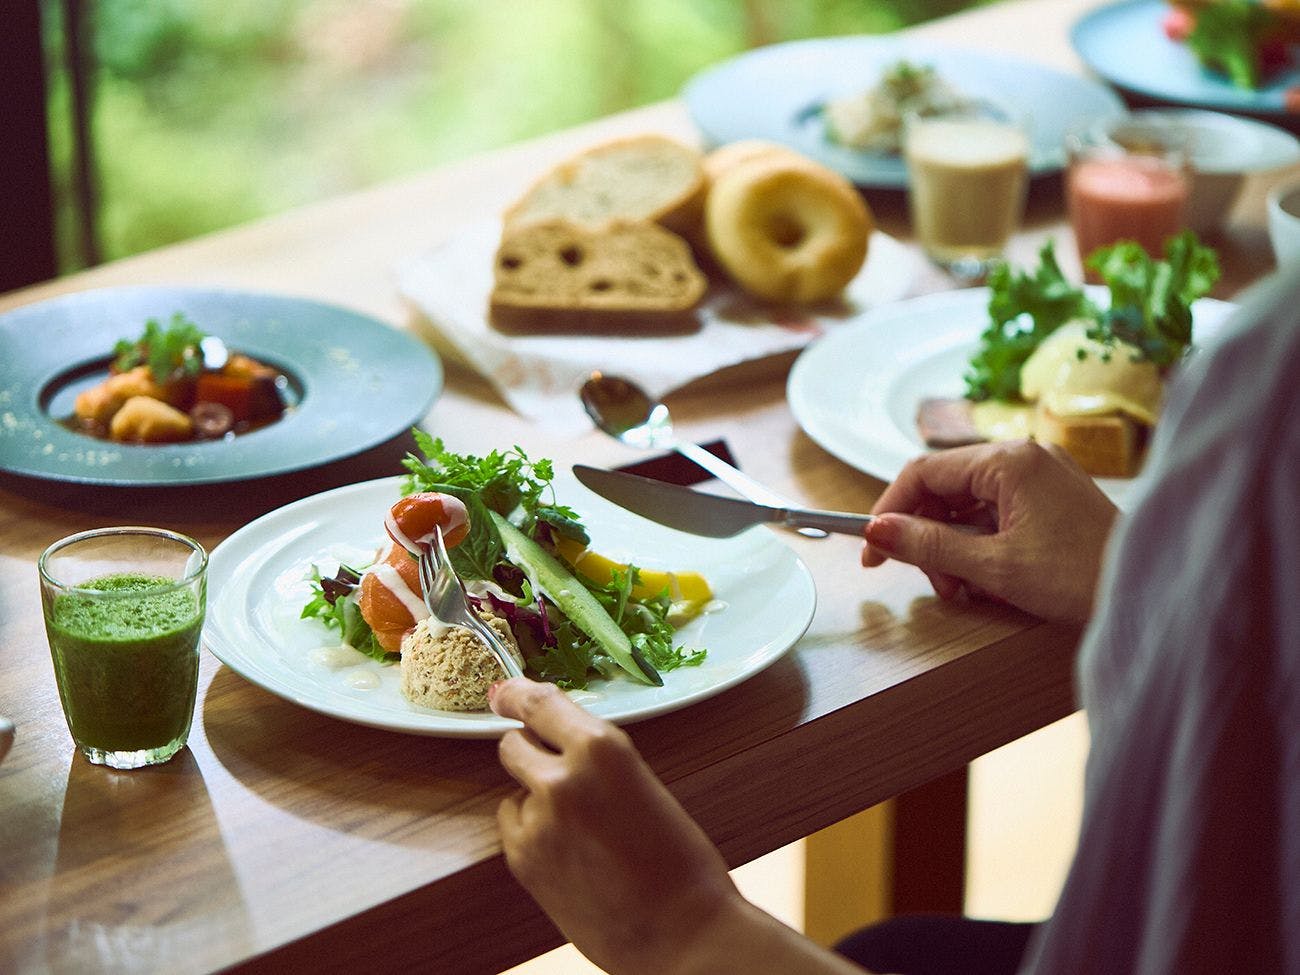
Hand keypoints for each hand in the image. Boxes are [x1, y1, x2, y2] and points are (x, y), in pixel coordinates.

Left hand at [490, 679, 739, 974]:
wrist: (682, 935)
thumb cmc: (679, 863)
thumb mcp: (642, 786)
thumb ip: (597, 762)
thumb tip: (558, 748)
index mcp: (603, 748)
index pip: (539, 703)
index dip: (515, 694)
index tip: (502, 693)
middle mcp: (562, 777)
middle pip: (513, 744)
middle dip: (529, 753)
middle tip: (554, 773)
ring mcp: (538, 821)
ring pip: (514, 791)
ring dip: (534, 800)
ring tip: (582, 833)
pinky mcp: (523, 861)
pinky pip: (514, 829)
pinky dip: (533, 835)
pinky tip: (571, 856)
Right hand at [861, 440, 1117, 622]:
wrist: (1150, 594)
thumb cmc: (1082, 578)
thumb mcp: (993, 566)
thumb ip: (929, 545)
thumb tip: (877, 531)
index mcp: (1009, 461)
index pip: (923, 473)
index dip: (890, 512)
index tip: (872, 550)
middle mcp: (1024, 457)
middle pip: (944, 490)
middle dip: (928, 538)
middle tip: (932, 581)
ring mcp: (1040, 477)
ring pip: (967, 507)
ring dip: (953, 548)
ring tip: (965, 589)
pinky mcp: (1051, 500)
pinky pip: (994, 515)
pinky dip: (980, 547)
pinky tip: (985, 580)